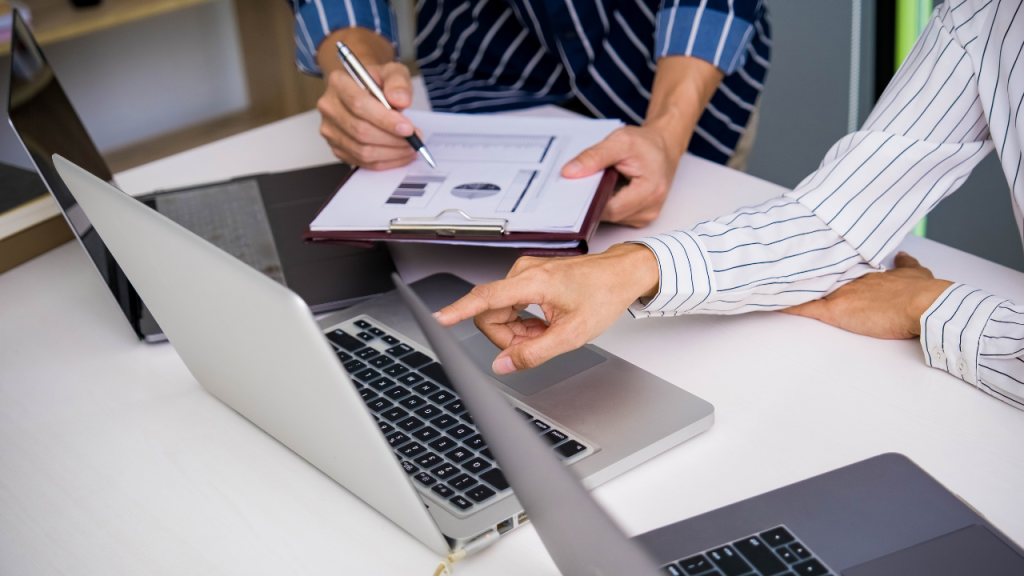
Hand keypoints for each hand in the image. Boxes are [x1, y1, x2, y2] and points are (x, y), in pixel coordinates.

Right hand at [315, 28, 418, 169]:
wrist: (365, 90)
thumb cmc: (378, 82)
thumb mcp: (392, 72)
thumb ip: (398, 82)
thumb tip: (400, 100)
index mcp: (338, 83)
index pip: (359, 105)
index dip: (385, 120)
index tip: (408, 128)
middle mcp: (329, 107)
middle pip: (360, 131)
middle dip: (392, 139)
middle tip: (414, 139)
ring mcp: (330, 130)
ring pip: (362, 150)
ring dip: (391, 153)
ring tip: (410, 147)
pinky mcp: (336, 148)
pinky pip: (362, 162)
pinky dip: (385, 161)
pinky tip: (400, 154)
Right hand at [434, 244, 659, 373]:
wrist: (621, 274)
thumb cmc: (603, 295)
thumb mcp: (572, 334)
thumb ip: (534, 353)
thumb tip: (503, 365)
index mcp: (532, 282)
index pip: (484, 298)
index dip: (458, 311)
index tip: (437, 318)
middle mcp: (522, 272)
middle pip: (490, 314)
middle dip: (508, 337)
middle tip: (538, 342)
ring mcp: (524, 273)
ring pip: (499, 312)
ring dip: (518, 331)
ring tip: (548, 331)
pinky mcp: (527, 277)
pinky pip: (510, 306)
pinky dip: (524, 321)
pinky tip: (545, 323)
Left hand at [560, 55, 723, 227]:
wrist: (663, 147)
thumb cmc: (646, 144)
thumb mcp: (619, 141)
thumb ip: (594, 156)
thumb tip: (569, 172)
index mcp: (650, 191)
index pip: (610, 209)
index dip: (589, 201)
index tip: (573, 189)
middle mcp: (650, 209)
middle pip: (608, 215)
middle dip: (592, 200)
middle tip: (581, 183)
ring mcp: (645, 216)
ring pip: (610, 217)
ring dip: (599, 202)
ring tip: (598, 182)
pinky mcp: (639, 217)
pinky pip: (615, 215)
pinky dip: (606, 203)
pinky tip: (605, 189)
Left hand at [782, 252, 953, 338]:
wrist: (923, 303)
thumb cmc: (921, 292)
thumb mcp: (915, 272)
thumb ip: (906, 264)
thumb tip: (903, 256)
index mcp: (864, 271)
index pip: (835, 264)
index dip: (821, 263)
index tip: (806, 257)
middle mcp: (848, 278)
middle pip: (817, 272)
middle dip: (799, 269)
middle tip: (776, 262)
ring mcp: (839, 293)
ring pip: (807, 287)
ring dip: (790, 285)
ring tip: (766, 279)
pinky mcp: (835, 310)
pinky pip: (805, 307)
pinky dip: (788, 304)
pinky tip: (772, 302)